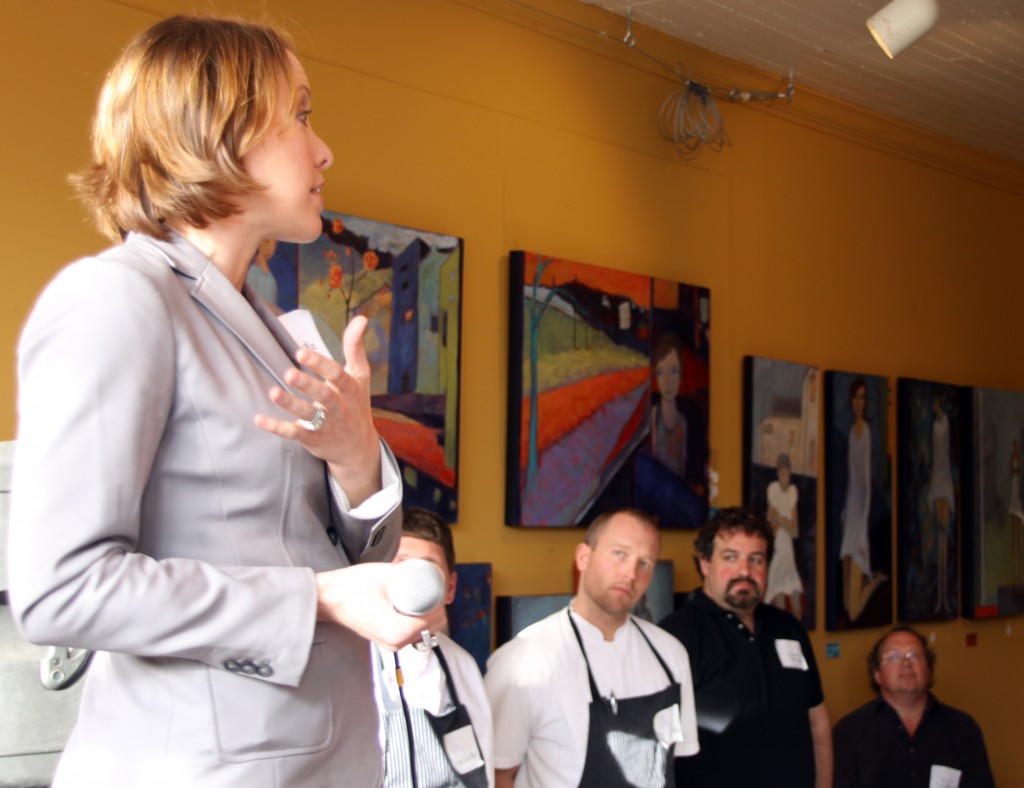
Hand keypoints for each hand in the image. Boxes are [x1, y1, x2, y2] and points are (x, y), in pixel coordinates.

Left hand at [255, 316, 381, 504]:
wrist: (357, 447)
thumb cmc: (355, 403)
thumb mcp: (360, 376)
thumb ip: (355, 347)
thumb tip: (361, 318)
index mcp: (349, 389)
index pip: (336, 375)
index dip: (319, 364)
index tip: (301, 352)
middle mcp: (338, 407)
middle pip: (323, 395)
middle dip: (307, 385)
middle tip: (289, 373)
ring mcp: (325, 424)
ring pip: (307, 414)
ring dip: (290, 404)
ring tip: (272, 392)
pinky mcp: (312, 438)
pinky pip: (293, 433)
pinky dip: (276, 428)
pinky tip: (259, 419)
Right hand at [315, 562, 446, 650]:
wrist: (329, 598)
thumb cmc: (352, 586)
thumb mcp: (385, 574)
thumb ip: (410, 574)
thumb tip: (431, 571)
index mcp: (397, 631)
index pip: (433, 617)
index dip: (438, 598)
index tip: (435, 581)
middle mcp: (396, 643)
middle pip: (433, 625)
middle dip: (435, 604)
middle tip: (429, 583)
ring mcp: (392, 644)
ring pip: (425, 629)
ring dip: (428, 611)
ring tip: (420, 591)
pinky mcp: (389, 640)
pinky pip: (414, 630)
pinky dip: (418, 617)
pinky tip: (412, 602)